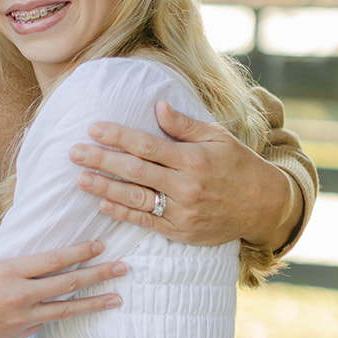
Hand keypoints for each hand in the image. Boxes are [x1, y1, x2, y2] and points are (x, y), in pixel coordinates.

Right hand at [0, 239, 123, 337]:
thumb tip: (5, 240)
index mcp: (8, 271)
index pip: (54, 259)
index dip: (79, 251)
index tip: (99, 245)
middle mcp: (20, 295)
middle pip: (69, 282)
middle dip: (99, 274)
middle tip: (122, 268)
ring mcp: (22, 318)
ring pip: (67, 308)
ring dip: (95, 302)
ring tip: (117, 297)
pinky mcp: (19, 335)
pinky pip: (45, 321)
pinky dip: (58, 313)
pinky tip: (72, 309)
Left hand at [70, 101, 301, 249]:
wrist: (264, 206)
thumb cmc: (238, 165)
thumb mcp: (217, 137)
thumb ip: (184, 125)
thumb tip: (156, 106)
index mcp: (193, 159)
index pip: (146, 145)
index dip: (117, 136)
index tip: (93, 128)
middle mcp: (186, 186)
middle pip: (135, 171)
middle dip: (101, 160)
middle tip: (73, 152)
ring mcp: (183, 212)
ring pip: (136, 199)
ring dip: (105, 189)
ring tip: (80, 179)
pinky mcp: (182, 232)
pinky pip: (146, 223)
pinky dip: (123, 214)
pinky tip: (103, 205)